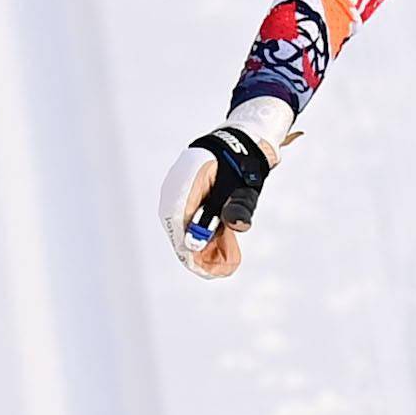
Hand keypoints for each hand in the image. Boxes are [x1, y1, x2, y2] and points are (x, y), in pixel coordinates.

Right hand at [158, 101, 294, 275]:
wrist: (239, 142)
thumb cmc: (240, 164)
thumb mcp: (241, 187)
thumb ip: (234, 207)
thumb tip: (229, 230)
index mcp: (184, 182)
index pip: (178, 226)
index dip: (190, 253)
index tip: (206, 271)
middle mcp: (174, 188)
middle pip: (179, 230)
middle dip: (199, 253)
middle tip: (222, 271)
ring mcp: (177, 192)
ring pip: (184, 227)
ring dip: (203, 246)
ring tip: (226, 261)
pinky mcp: (185, 196)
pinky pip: (189, 220)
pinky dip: (203, 234)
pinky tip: (220, 246)